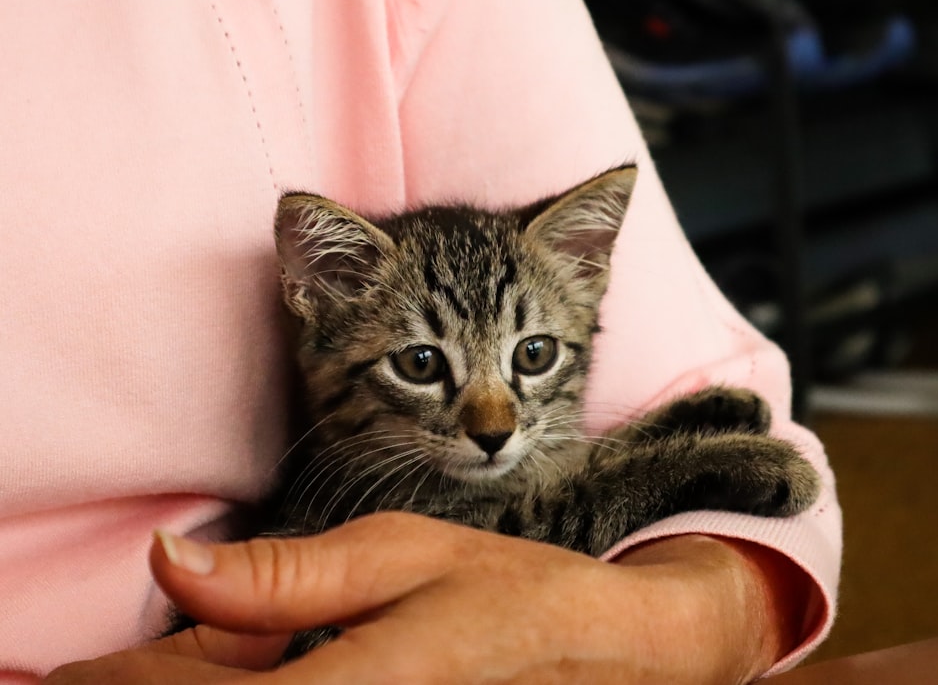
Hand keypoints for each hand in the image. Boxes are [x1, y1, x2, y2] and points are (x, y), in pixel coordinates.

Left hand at [45, 513, 796, 683]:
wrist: (592, 654)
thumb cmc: (506, 595)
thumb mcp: (401, 556)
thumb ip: (283, 576)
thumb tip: (169, 559)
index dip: (115, 684)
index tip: (45, 672)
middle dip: (137, 681)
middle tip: (62, 668)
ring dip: (178, 679)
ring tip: (123, 661)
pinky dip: (228, 684)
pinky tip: (209, 663)